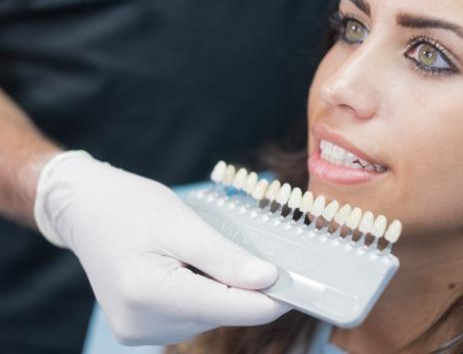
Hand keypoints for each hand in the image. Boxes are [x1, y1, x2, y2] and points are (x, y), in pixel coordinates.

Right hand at [34, 151, 288, 344]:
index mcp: (150, 292)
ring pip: (207, 317)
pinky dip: (201, 294)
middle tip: (251, 253)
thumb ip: (226, 257)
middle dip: (243, 287)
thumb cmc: (131, 207)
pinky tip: (189, 269)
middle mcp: (143, 323)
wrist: (86, 210)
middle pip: (220, 314)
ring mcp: (139, 331)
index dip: (272, 297)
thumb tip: (269, 281)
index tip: (300, 284)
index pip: (232, 308)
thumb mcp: (183, 223)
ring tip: (202, 254)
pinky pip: (189, 317)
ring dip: (220, 290)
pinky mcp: (139, 329)